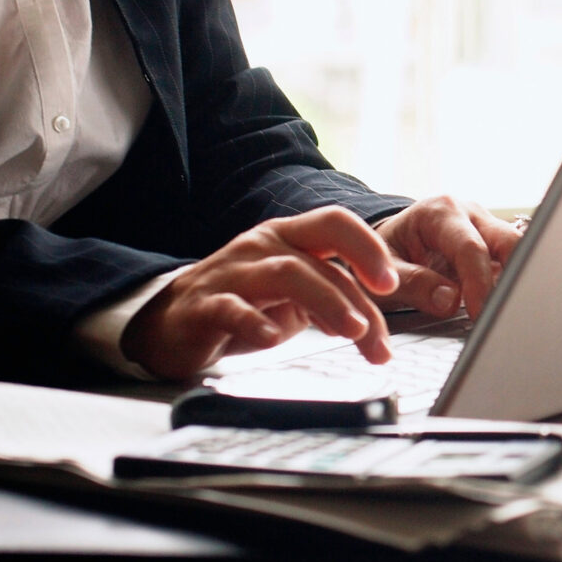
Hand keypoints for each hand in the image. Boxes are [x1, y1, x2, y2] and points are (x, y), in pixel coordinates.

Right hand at [121, 206, 400, 379]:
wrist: (168, 324)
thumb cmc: (239, 305)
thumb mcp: (293, 298)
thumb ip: (333, 299)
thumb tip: (375, 324)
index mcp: (288, 237)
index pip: (335, 223)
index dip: (368, 247)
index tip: (393, 283)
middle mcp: (261, 246)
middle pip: (317, 258)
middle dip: (356, 296)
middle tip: (377, 334)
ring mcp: (232, 273)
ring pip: (285, 274)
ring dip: (325, 302)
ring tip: (350, 332)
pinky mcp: (204, 306)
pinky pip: (230, 307)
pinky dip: (253, 321)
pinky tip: (271, 338)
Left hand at [375, 195, 524, 319]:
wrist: (379, 247)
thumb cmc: (380, 256)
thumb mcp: (384, 270)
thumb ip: (413, 284)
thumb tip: (450, 301)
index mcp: (440, 212)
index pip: (471, 248)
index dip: (479, 284)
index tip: (480, 315)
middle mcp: (469, 215)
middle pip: (509, 241)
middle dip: (513, 278)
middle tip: (504, 315)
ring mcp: (485, 231)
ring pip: (517, 253)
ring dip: (514, 284)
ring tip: (506, 317)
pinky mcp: (492, 250)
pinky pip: (510, 267)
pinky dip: (509, 289)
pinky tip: (503, 311)